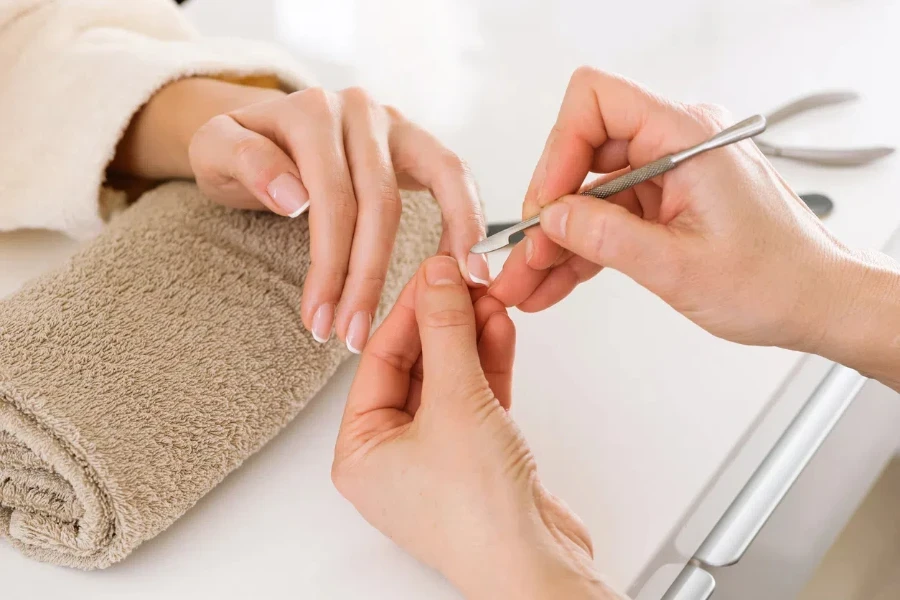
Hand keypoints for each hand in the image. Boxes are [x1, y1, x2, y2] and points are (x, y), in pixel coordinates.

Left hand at [189, 84, 488, 352]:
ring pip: (430, 191)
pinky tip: (470, 263)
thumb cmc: (240, 149)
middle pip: (378, 205)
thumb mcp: (215, 149)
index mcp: (311, 112)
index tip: (318, 322)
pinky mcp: (417, 142)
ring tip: (433, 307)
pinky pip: (455, 175)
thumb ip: (243, 160)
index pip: (330, 200)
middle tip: (353, 336)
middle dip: (367, 279)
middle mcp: (360, 110)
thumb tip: (294, 197)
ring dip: (432, 256)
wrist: (263, 127)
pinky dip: (468, 217)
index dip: (328, 266)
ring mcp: (395, 123)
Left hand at [332, 256, 617, 599]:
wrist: (537, 567)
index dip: (410, 310)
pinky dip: (489, 364)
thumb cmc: (480, 517)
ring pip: (451, 379)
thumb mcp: (457, 403)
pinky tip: (500, 329)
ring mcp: (438, 457)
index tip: (434, 272)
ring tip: (489, 297)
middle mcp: (393, 456)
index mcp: (361, 452)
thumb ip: (447, 333)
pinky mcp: (477, 457)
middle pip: (416, 366)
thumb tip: (437, 280)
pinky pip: (477, 398)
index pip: (380, 360)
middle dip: (445, 322)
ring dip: (471, 337)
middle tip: (465, 279)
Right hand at [489, 67, 857, 351]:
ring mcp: (670, 173)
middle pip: (583, 152)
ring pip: (590, 193)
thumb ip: (607, 238)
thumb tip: (553, 218)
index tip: (545, 204)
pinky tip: (554, 282)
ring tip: (528, 282)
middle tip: (527, 254)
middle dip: (549, 209)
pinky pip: (610, 217)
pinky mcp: (667, 201)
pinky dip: (583, 249)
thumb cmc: (777, 279)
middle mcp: (676, 144)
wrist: (819, 301)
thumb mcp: (679, 265)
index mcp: (686, 137)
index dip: (558, 150)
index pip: (596, 102)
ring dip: (558, 239)